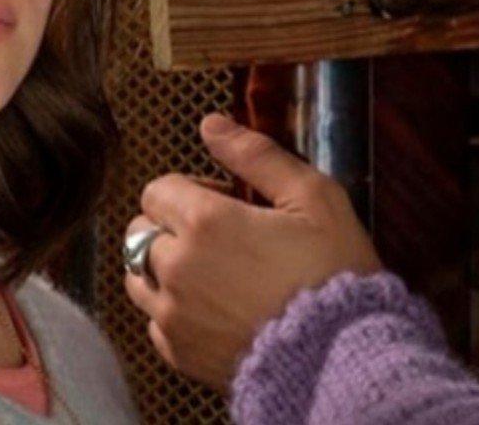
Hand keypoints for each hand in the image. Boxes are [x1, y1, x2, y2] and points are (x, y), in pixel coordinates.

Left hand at [127, 113, 382, 390]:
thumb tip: (211, 124)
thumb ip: (256, 155)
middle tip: (221, 238)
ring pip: (138, 278)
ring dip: (164, 269)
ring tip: (213, 275)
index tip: (227, 205)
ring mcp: (173, 314)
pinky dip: (175, 312)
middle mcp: (177, 267)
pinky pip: (156, 322)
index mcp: (204, 221)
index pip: (158, 190)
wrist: (340, 355)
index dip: (191, 191)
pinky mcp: (179, 352)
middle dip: (171, 228)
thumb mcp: (313, 197)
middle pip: (140, 232)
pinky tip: (215, 310)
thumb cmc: (332, 270)